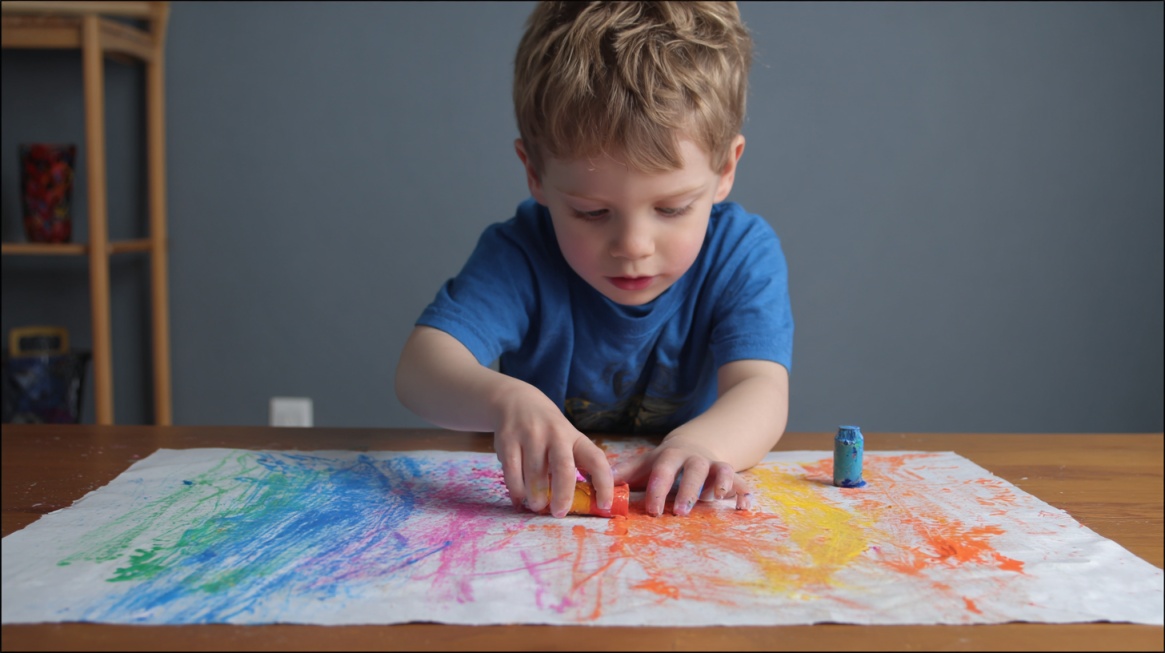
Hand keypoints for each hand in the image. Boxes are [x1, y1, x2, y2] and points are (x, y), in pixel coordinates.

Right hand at [491, 384, 612, 516]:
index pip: (596, 460)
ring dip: (536, 495)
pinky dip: (516, 488)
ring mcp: (530, 435)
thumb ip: (576, 466)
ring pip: (535, 472)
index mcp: (575, 438)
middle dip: (563, 493)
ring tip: (537, 506)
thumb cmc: (549, 432)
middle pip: (563, 467)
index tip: (605, 505)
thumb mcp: (568, 440)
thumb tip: (588, 502)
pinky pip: (512, 470)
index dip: (604, 483)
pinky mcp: (508, 439)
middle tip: (559, 513)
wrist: (517, 401)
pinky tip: (519, 498)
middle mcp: (555, 434)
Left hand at [611, 438, 753, 516]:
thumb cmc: (665, 462)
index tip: (652, 510)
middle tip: (680, 512)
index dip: (658, 488)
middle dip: (687, 490)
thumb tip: (601, 483)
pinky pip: (741, 481)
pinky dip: (744, 492)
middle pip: (693, 470)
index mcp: (671, 456)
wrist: (695, 445)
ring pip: (721, 470)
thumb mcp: (646, 464)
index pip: (663, 470)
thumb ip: (626, 473)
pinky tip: (745, 507)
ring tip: (718, 498)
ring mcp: (714, 465)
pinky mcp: (730, 475)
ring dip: (720, 483)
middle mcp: (694, 459)